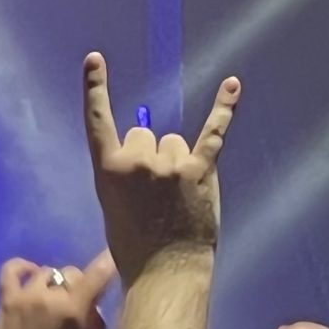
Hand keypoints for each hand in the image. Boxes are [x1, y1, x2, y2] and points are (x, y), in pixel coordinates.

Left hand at [0, 253, 115, 328]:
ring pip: (46, 272)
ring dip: (54, 283)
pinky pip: (11, 270)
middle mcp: (49, 296)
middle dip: (79, 285)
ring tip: (53, 298)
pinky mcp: (5, 299)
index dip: (109, 262)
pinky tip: (30, 272)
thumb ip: (92, 323)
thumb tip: (93, 303)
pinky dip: (22, 267)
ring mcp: (25, 295)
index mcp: (73, 310)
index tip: (115, 256)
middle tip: (76, 302)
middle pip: (72, 273)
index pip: (98, 274)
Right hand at [81, 54, 239, 282]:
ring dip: (178, 161)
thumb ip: (124, 170)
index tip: (95, 58)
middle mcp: (137, 160)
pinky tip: (233, 85)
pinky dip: (224, 108)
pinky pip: (213, 132)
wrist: (165, 270)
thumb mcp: (111, 203)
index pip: (97, 120)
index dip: (95, 87)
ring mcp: (170, 164)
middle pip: (146, 134)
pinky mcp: (200, 170)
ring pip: (175, 141)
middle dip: (150, 156)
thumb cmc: (133, 243)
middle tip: (153, 194)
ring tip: (177, 196)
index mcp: (107, 169)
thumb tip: (150, 142)